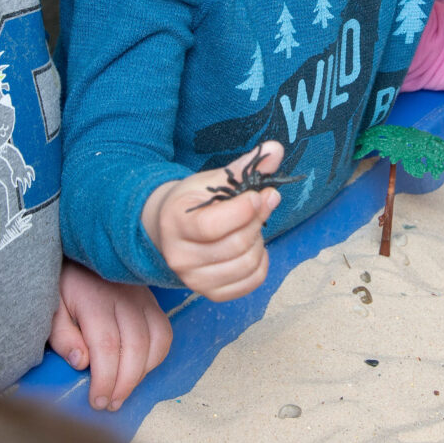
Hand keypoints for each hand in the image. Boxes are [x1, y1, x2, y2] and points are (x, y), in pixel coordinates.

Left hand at [50, 260, 172, 410]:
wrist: (82, 253)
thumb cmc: (63, 287)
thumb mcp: (50, 309)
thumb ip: (62, 336)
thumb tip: (82, 363)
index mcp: (94, 300)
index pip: (107, 346)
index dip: (105, 379)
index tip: (97, 401)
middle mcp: (124, 298)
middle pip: (135, 347)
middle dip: (125, 383)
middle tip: (110, 404)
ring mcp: (142, 298)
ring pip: (156, 341)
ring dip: (143, 373)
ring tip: (123, 392)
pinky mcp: (152, 301)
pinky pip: (164, 333)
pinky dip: (156, 357)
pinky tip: (139, 371)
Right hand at [142, 141, 284, 301]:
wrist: (168, 229)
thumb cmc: (192, 202)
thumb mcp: (211, 179)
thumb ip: (243, 166)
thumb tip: (275, 149)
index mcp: (175, 223)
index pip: (213, 225)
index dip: (244, 210)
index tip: (257, 195)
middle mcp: (180, 256)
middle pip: (236, 244)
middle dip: (258, 220)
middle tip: (263, 204)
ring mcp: (193, 279)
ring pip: (245, 264)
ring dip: (260, 241)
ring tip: (254, 226)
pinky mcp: (210, 293)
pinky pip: (249, 283)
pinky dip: (261, 264)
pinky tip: (255, 247)